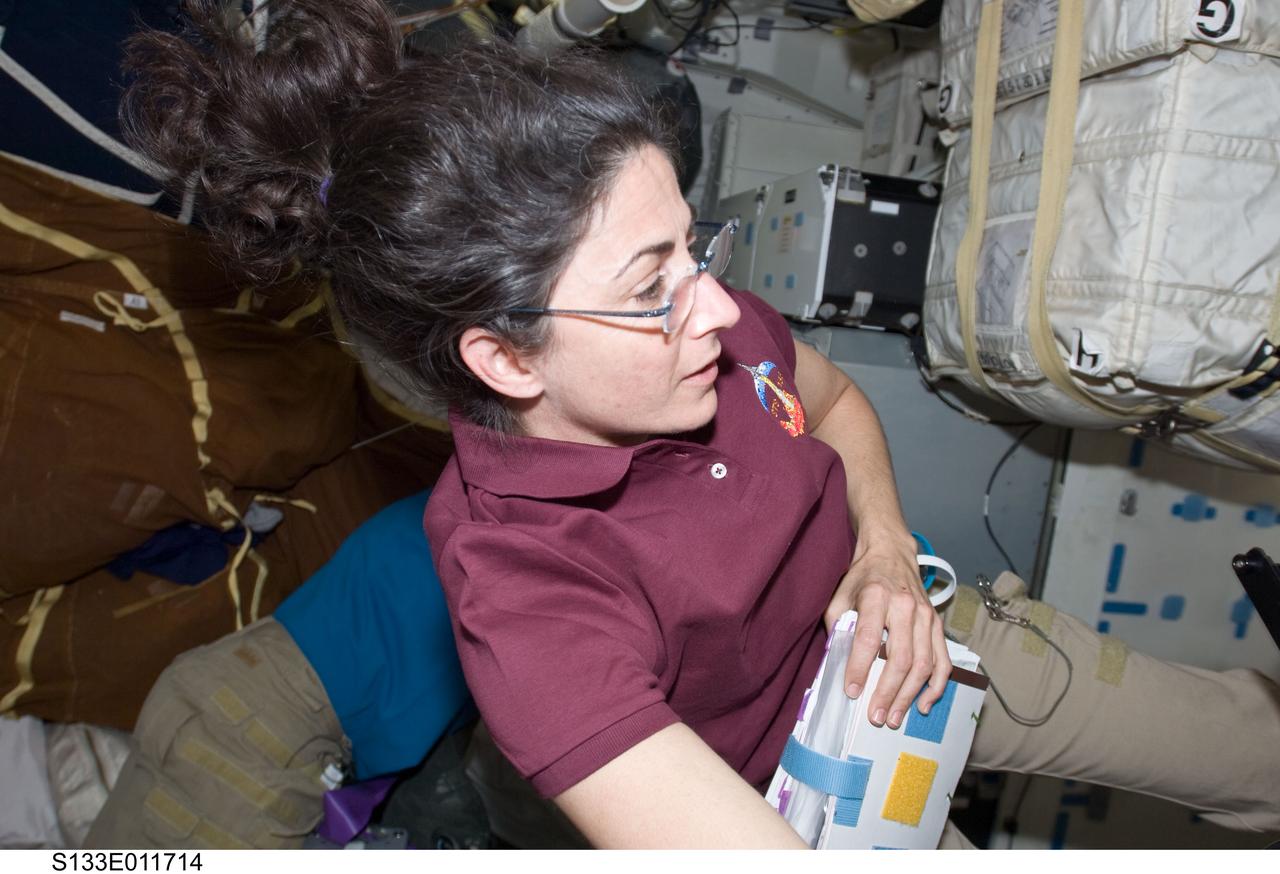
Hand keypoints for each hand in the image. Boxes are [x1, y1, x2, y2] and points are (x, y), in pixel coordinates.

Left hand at [823, 528, 950, 728]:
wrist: (892, 553)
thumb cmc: (862, 578)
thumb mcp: (840, 596)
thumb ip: (838, 627)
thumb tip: (834, 664)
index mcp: (877, 597)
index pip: (869, 638)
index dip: (860, 667)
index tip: (852, 691)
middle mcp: (906, 607)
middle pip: (901, 658)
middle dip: (888, 692)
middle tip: (875, 716)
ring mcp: (926, 617)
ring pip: (923, 664)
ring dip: (909, 696)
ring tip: (893, 717)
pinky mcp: (937, 625)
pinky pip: (943, 662)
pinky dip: (935, 687)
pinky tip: (923, 704)